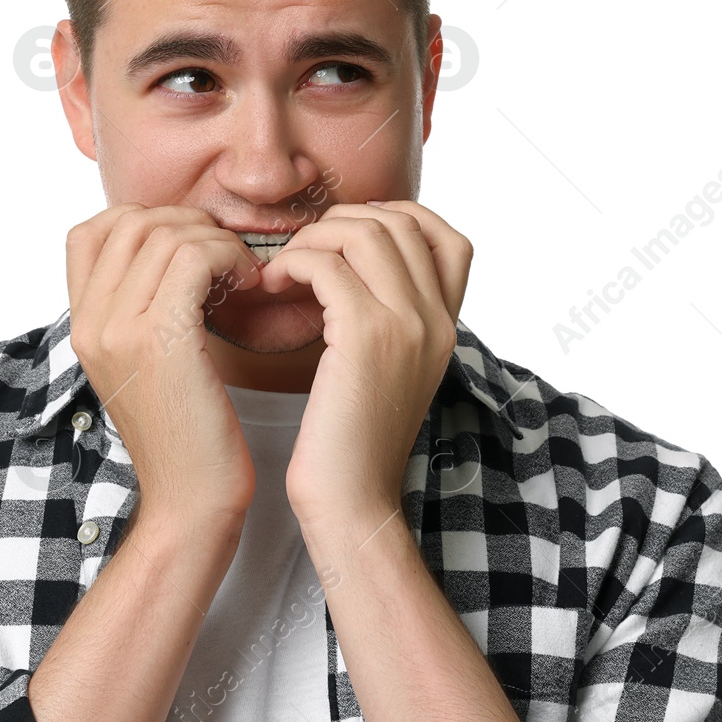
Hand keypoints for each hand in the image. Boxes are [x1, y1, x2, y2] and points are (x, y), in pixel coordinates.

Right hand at [66, 203, 264, 522]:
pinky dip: (230, 258)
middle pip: (132, 221)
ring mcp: (118, 331)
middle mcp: (90, 323)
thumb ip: (141, 310)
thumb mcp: (145, 365)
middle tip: (227, 253)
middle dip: (190, 223)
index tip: (191, 244)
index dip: (147, 219)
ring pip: (167, 235)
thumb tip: (175, 251)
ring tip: (243, 273)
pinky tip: (250, 284)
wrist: (191, 499)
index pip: (91, 231)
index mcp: (81, 325)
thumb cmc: (186, 433)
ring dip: (217, 241)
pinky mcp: (160, 341)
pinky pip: (194, 259)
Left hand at [254, 200, 472, 526]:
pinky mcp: (367, 339)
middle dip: (341, 222)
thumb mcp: (390, 374)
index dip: (397, 218)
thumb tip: (350, 273)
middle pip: (401, 221)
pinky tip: (273, 287)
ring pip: (364, 232)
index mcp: (447, 327)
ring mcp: (408, 326)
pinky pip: (327, 266)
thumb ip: (390, 323)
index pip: (448, 237)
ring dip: (312, 239)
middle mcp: (437, 320)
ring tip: (284, 271)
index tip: (346, 239)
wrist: (352, 503)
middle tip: (303, 253)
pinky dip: (292, 264)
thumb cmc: (352, 442)